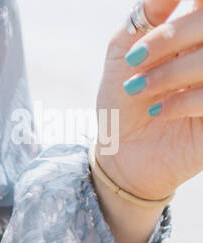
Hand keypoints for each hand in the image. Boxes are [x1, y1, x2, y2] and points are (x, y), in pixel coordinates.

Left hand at [91, 2, 202, 242]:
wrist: (120, 154)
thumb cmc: (123, 98)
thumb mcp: (124, 48)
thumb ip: (149, 10)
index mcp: (197, 28)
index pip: (202, 4)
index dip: (193, 4)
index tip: (173, 8)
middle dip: (170, 38)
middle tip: (134, 61)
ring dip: (169, 73)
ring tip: (139, 90)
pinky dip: (180, 102)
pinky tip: (158, 111)